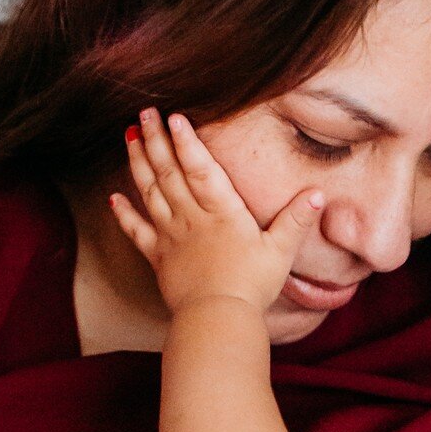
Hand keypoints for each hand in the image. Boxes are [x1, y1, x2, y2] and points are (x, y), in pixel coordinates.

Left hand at [112, 108, 324, 315]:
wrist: (218, 318)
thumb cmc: (253, 285)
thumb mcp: (281, 251)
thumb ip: (297, 219)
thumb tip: (317, 193)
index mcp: (222, 212)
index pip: (201, 167)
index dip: (187, 141)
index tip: (173, 117)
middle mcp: (192, 217)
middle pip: (169, 172)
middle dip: (155, 140)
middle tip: (143, 113)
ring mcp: (171, 236)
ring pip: (150, 192)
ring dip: (138, 164)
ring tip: (129, 137)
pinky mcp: (159, 258)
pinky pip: (137, 231)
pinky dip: (124, 214)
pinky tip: (113, 198)